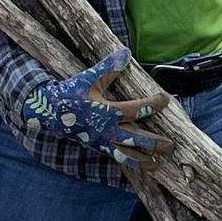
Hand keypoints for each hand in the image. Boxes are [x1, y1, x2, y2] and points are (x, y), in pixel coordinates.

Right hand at [20, 45, 170, 166]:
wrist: (51, 112)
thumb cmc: (72, 94)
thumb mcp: (88, 79)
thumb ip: (108, 67)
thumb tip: (125, 52)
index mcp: (107, 111)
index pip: (136, 110)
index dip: (152, 104)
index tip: (166, 99)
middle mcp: (107, 129)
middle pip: (136, 139)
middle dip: (153, 143)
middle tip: (170, 145)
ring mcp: (104, 141)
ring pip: (127, 155)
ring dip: (143, 161)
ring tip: (158, 164)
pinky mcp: (100, 147)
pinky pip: (118, 159)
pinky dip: (131, 164)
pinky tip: (143, 168)